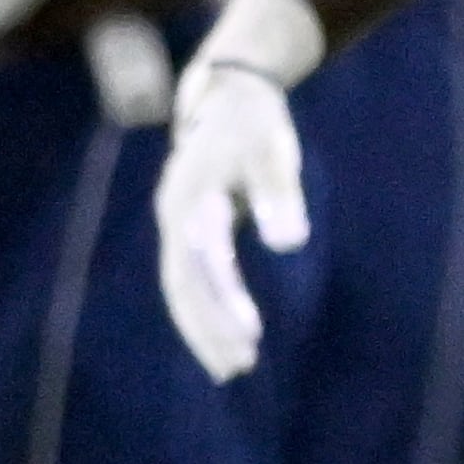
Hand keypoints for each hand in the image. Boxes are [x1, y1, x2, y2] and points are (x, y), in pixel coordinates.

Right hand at [155, 0, 327, 380]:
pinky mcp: (188, 229)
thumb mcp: (273, 149)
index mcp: (190, 199)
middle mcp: (174, 216)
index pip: (204, 265)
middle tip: (238, 368)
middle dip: (208, 329)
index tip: (251, 336)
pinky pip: (189, 279)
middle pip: (183, 285)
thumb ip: (279, 192)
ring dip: (203, 328)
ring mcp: (176, 224)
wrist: (229, 93)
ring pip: (181, 288)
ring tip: (232, 369)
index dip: (225, 302)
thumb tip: (289, 241)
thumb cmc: (256, 121)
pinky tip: (225, 338)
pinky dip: (204, 311)